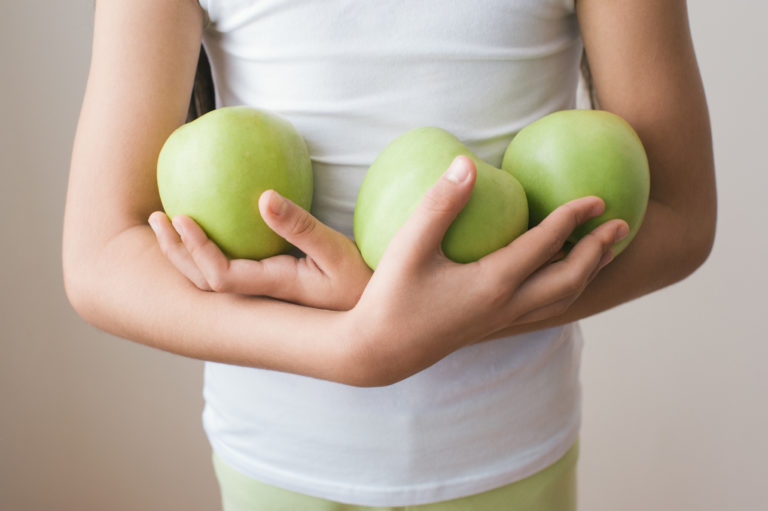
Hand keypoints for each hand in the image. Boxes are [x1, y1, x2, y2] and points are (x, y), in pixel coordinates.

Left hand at [148, 190, 371, 310]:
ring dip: (183, 254)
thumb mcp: (335, 250)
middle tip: (157, 217)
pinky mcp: (268, 284)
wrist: (372, 313)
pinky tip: (204, 228)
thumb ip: (300, 226)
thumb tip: (263, 197)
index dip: (196, 250)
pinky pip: (226, 270)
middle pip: (201, 281)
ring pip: (209, 279)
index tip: (182, 217)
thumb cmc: (358, 281)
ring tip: (168, 223)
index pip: (220, 276)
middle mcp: (260, 295)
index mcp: (274, 287)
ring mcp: (261, 293)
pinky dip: (204, 252)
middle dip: (175, 252)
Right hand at [342, 156, 628, 385]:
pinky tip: (559, 279)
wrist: (379, 352)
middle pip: (569, 279)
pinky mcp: (491, 327)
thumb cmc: (390, 297)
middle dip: (597, 251)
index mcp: (492, 283)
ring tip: (603, 251)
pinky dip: (565, 290)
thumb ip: (440, 204)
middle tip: (622, 225)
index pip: (544, 246)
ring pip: (561, 299)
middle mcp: (506, 305)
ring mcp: (501, 320)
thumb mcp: (409, 247)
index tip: (596, 198)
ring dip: (588, 273)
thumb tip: (468, 162)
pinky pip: (544, 309)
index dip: (572, 219)